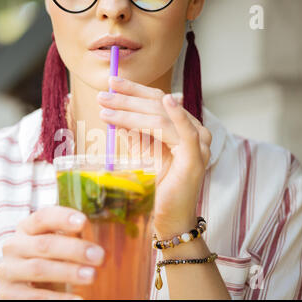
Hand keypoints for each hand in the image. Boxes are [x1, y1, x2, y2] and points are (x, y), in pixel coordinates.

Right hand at [0, 206, 104, 298]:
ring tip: (92, 276)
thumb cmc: (52, 260)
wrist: (28, 287)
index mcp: (26, 227)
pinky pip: (35, 297)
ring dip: (68, 272)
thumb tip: (101, 247)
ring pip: (39, 269)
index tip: (83, 222)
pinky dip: (58, 299)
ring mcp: (8, 270)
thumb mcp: (59, 245)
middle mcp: (13, 246)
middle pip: (44, 244)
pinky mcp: (8, 294)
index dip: (62, 218)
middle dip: (74, 249)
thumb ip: (76, 239)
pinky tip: (78, 299)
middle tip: (99, 256)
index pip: (43, 217)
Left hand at [98, 77, 211, 236]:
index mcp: (181, 127)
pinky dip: (178, 115)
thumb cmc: (157, 187)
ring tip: (107, 107)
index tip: (111, 83)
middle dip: (127, 98)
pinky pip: (186, 132)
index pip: (157, 101)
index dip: (134, 90)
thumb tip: (117, 115)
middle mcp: (193, 130)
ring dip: (131, 110)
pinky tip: (167, 101)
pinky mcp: (196, 157)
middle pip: (158, 105)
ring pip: (161, 118)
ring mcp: (197, 143)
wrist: (170, 217)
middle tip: (103, 94)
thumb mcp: (144, 154)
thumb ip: (137, 134)